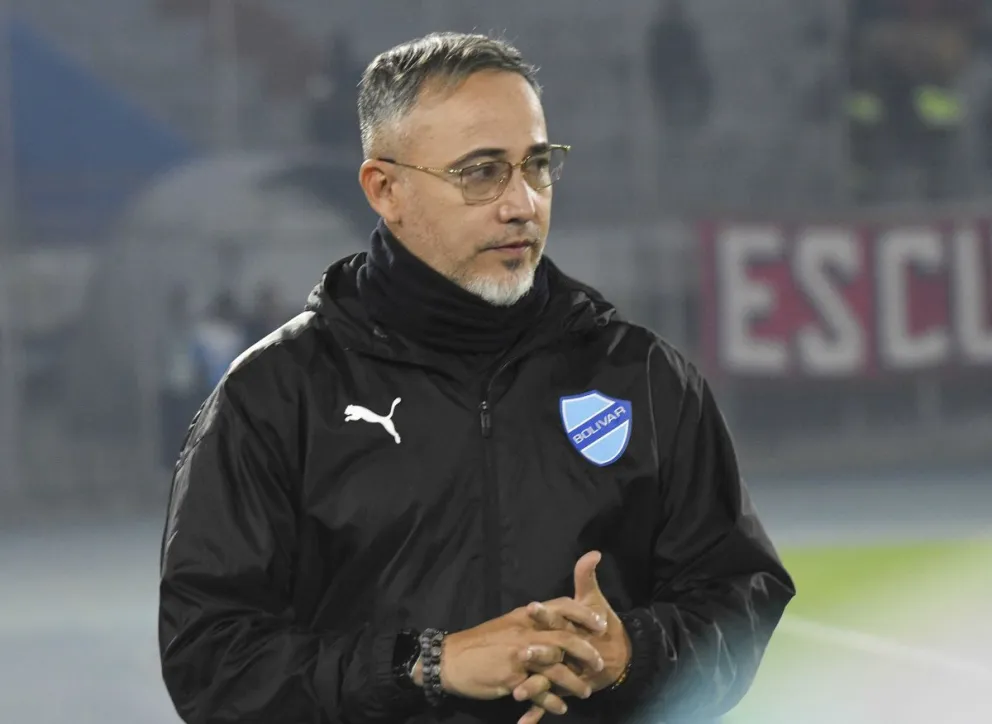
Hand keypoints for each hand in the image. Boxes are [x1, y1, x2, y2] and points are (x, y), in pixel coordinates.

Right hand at [434, 606, 605, 703]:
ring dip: (573, 682)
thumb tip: (554, 620)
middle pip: (565, 638)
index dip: (583, 614)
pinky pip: (539, 692)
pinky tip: (561, 708)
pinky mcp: (511, 679)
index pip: (561, 607)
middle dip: (586, 651)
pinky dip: (551, 702)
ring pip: (556, 668)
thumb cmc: (481, 642)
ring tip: (585, 691)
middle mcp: (525, 633)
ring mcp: (519, 657)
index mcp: (526, 616)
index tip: (601, 624)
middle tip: (599, 664)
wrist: (451, 659)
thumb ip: (532, 622)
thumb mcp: (509, 623)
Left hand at [514, 551, 632, 723]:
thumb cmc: (602, 625)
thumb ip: (587, 576)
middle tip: (524, 652)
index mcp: (573, 628)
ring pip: (551, 681)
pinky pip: (549, 703)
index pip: (558, 617)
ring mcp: (568, 673)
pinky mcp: (566, 690)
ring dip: (536, 687)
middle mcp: (570, 651)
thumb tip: (594, 552)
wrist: (621, 657)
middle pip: (554, 652)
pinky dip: (537, 714)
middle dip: (540, 653)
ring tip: (518, 692)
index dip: (546, 613)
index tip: (532, 606)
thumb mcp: (594, 600)